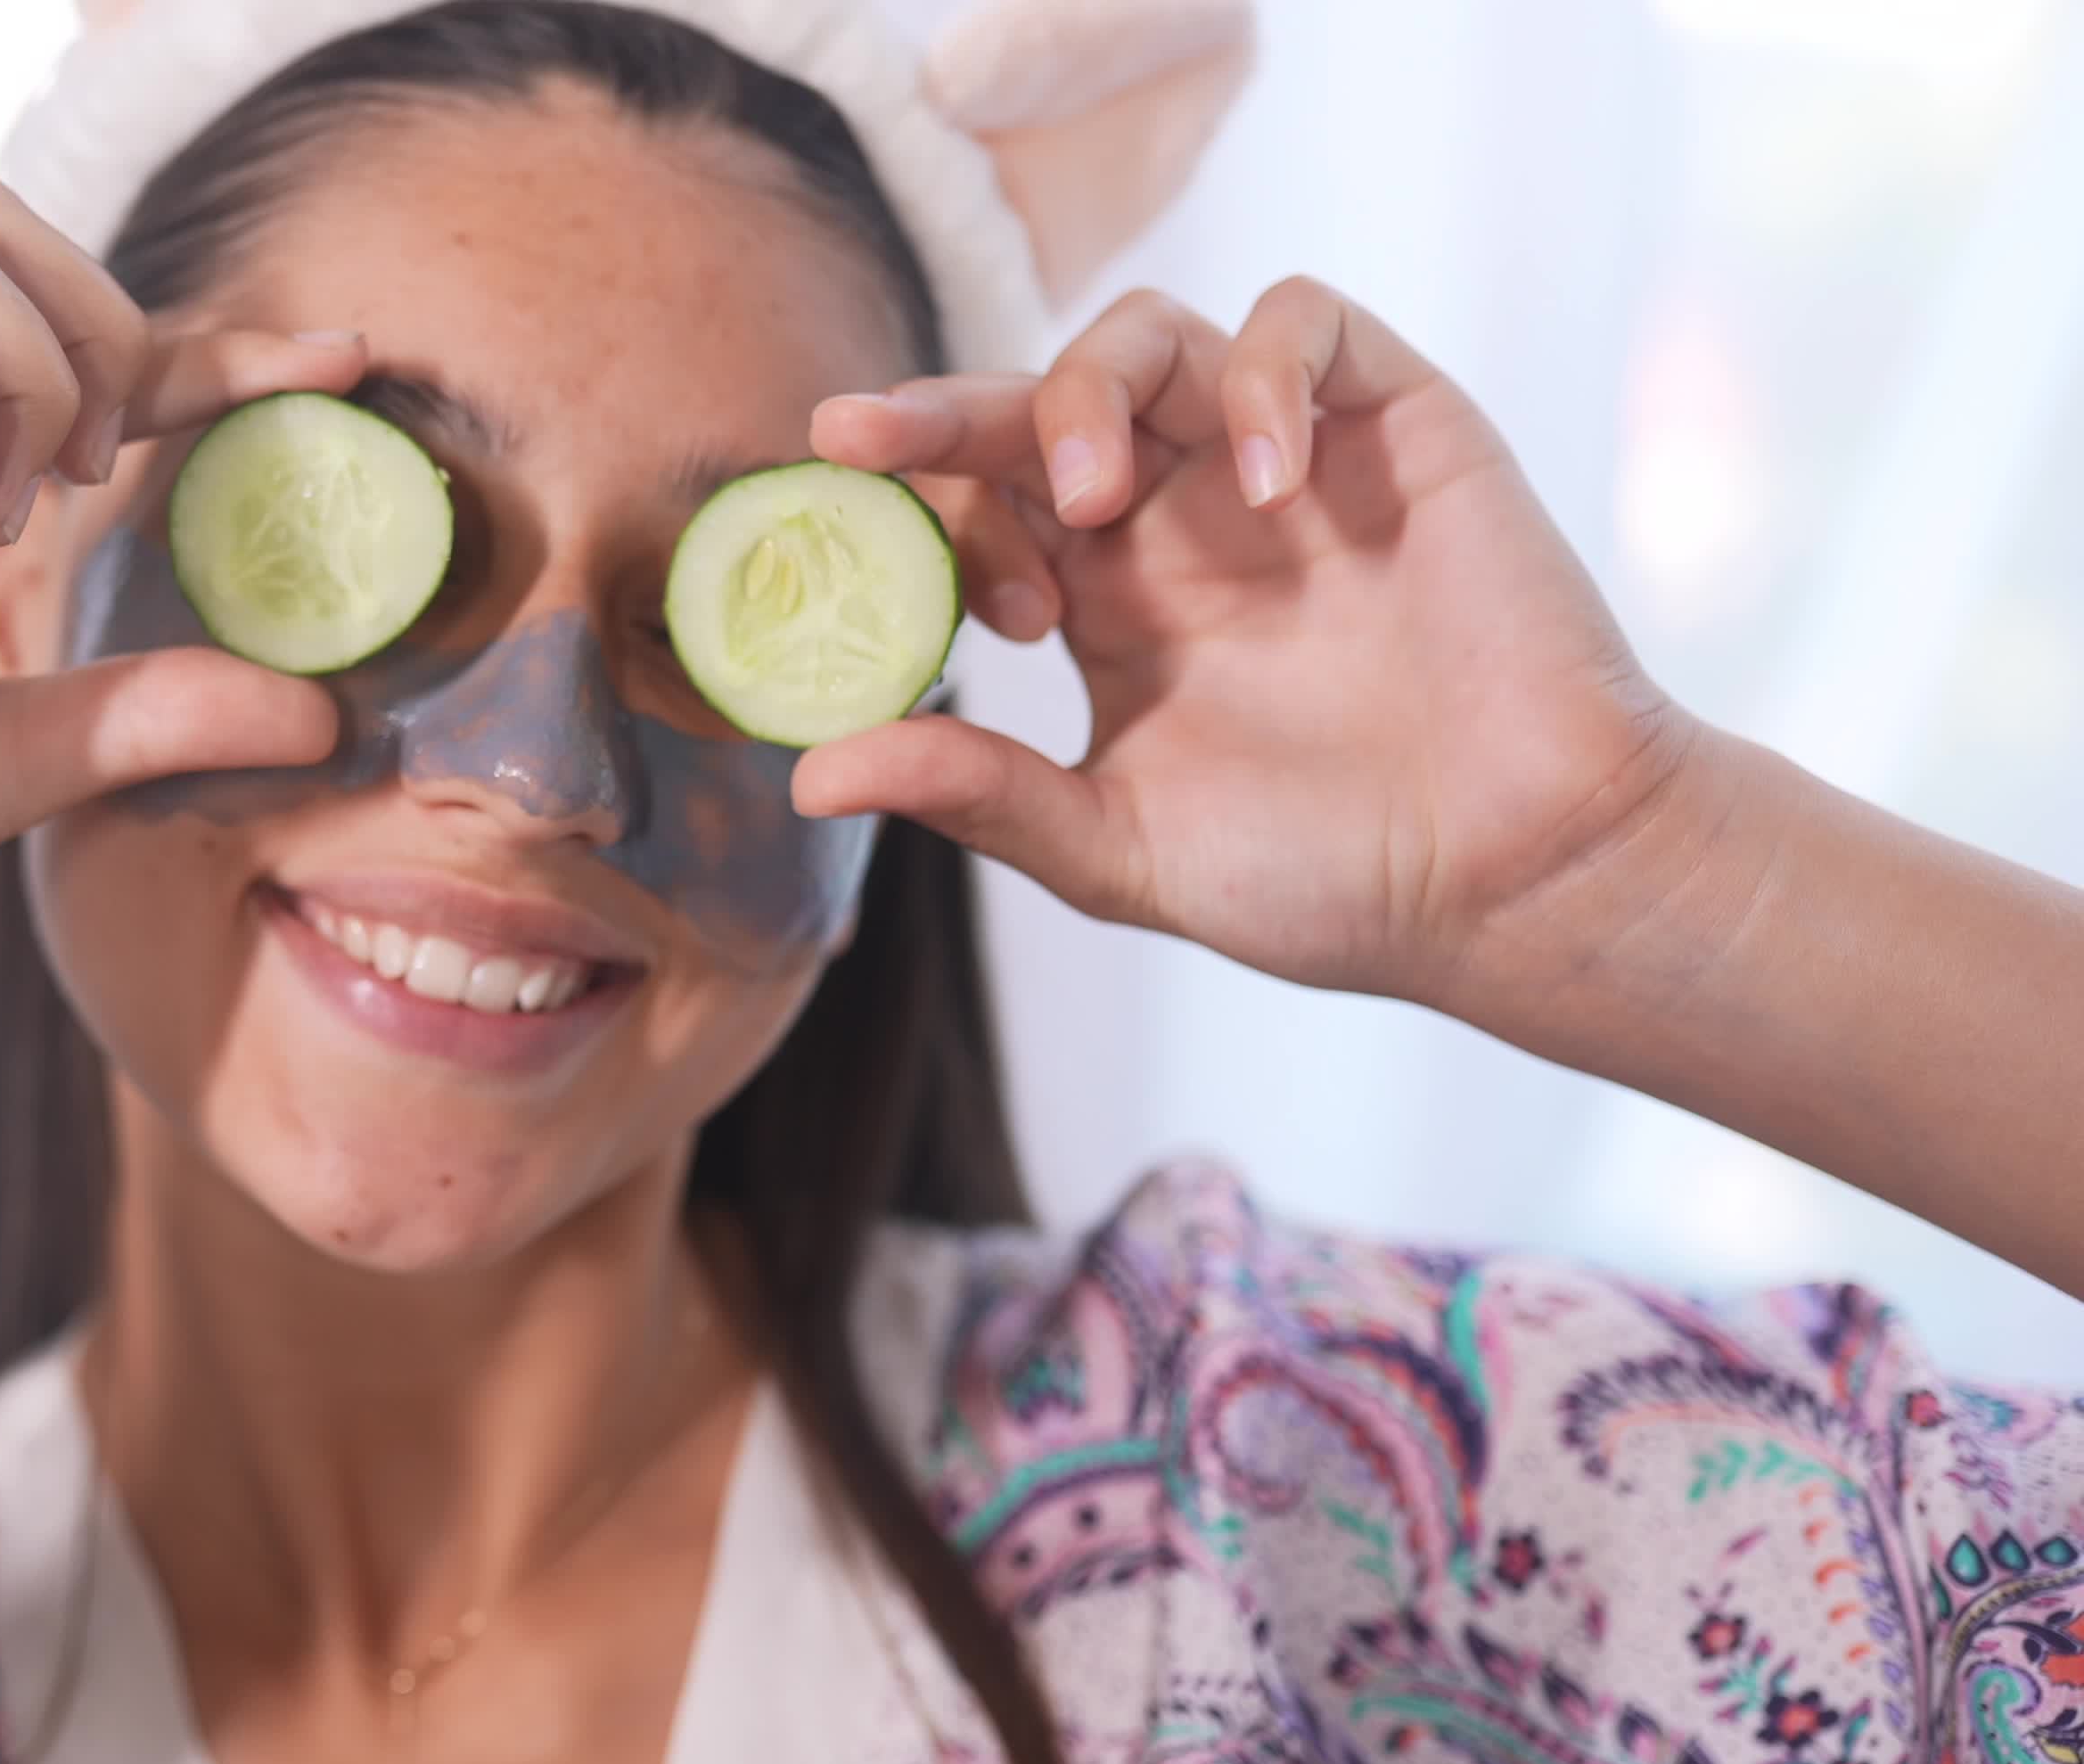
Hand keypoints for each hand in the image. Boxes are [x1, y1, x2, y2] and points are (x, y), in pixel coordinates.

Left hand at [796, 279, 1702, 1005]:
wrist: (1515, 875)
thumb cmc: (1327, 876)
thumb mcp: (1119, 847)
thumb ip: (979, 793)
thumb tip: (814, 770)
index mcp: (1103, 602)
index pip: (974, 500)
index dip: (917, 512)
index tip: (898, 574)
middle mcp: (1178, 517)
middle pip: (1037, 401)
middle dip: (946, 408)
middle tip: (874, 436)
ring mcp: (1281, 462)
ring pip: (1153, 335)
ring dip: (1091, 384)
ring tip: (1090, 493)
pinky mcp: (1393, 425)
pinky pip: (1307, 322)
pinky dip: (1267, 372)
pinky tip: (1267, 484)